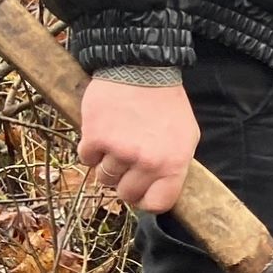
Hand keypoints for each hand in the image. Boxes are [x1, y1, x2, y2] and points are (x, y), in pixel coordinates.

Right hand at [79, 80, 199, 213]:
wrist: (141, 68)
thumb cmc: (166, 102)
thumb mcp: (186, 136)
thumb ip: (174, 166)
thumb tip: (158, 190)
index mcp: (174, 164)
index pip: (157, 204)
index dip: (145, 200)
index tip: (140, 191)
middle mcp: (148, 162)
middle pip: (125, 193)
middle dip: (123, 180)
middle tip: (125, 161)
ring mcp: (120, 151)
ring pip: (103, 177)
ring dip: (106, 163)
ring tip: (116, 140)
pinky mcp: (95, 138)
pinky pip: (86, 159)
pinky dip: (90, 148)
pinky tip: (102, 131)